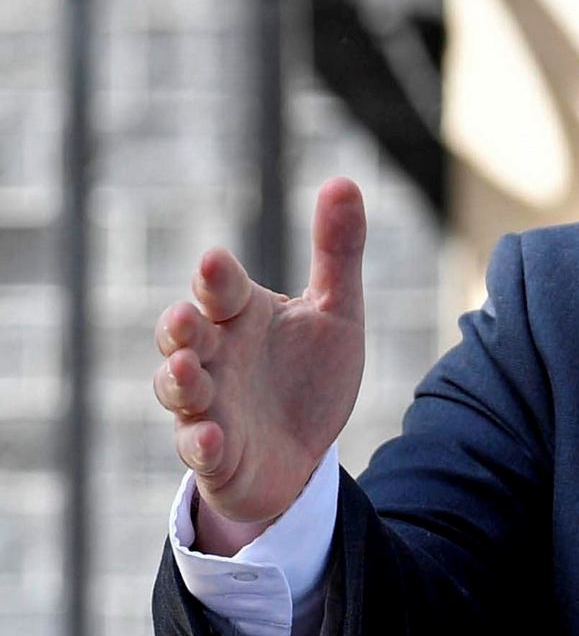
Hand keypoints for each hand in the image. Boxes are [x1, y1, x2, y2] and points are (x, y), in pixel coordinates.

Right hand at [153, 178, 366, 553]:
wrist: (305, 451)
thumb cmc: (308, 372)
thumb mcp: (336, 312)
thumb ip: (337, 252)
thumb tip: (343, 180)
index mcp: (241, 315)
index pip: (221, 289)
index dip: (217, 277)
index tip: (216, 262)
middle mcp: (215, 356)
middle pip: (182, 336)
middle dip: (179, 327)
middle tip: (184, 318)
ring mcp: (208, 406)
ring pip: (177, 389)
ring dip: (178, 380)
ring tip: (186, 370)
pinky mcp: (214, 454)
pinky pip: (198, 449)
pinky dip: (201, 443)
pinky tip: (212, 437)